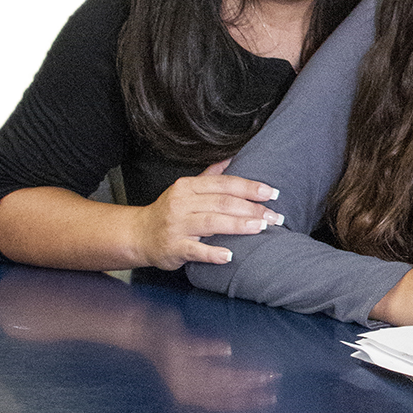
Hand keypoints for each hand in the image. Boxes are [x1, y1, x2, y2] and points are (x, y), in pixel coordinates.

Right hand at [132, 160, 283, 269]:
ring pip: (212, 222)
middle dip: (252, 208)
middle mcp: (182, 204)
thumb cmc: (168, 211)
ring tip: (261, 227)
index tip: (272, 193)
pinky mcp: (173, 248)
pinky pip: (195, 250)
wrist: (138, 235)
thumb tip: (233, 157)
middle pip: (223, 203)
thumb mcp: (186, 189)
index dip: (250, 188)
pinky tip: (229, 255)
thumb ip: (210, 175)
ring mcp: (176, 226)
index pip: (225, 184)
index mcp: (188, 187)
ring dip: (239, 225)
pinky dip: (213, 253)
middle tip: (274, 215)